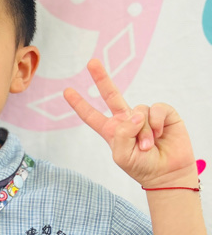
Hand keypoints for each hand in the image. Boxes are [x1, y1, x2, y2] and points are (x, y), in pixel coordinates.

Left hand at [63, 59, 197, 187]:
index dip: (79, 104)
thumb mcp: (122, 156)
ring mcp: (144, 116)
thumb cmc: (142, 167)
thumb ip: (122, 134)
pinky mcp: (163, 114)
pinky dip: (156, 122)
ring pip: (138, 111)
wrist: (167, 173)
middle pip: (111, 94)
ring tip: (148, 146)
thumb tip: (135, 114)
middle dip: (101, 78)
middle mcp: (126, 120)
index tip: (66, 91)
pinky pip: (156, 109)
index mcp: (112, 131)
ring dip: (143, 132)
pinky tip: (160, 134)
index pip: (92, 115)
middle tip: (91, 62)